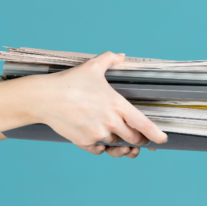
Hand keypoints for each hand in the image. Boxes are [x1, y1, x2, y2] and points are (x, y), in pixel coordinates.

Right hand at [29, 51, 167, 156]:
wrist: (43, 98)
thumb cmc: (69, 81)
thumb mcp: (92, 66)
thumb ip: (109, 59)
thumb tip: (121, 55)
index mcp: (117, 105)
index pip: (143, 124)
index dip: (156, 134)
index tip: (163, 139)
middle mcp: (110, 122)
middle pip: (133, 138)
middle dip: (138, 140)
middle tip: (139, 138)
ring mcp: (97, 133)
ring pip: (116, 144)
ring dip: (119, 143)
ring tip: (119, 139)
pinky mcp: (84, 142)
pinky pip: (99, 150)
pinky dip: (102, 147)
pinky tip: (101, 140)